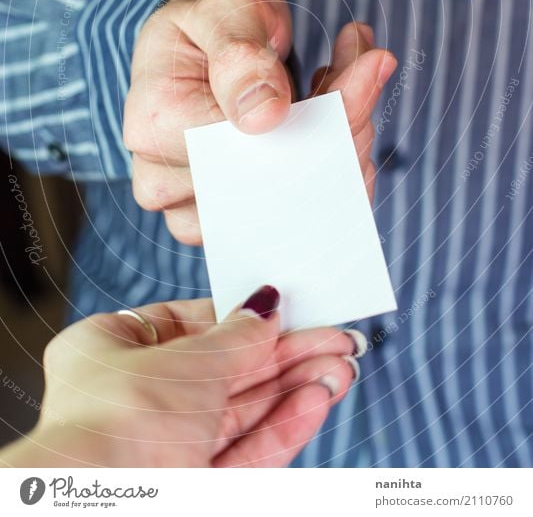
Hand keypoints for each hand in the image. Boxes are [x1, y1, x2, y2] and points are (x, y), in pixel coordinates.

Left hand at [2, 287, 364, 467]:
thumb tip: (264, 308)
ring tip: (340, 369)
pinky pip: (242, 453)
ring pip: (240, 413)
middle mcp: (131, 401)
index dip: (238, 317)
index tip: (281, 309)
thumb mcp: (188, 360)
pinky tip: (317, 401)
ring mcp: (161, 449)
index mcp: (109, 353)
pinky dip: (282, 427)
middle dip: (283, 356)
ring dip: (293, 389)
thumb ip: (236, 335)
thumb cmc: (118, 424)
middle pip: (223, 371)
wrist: (106, 507)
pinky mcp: (188, 488)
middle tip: (332, 339)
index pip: (184, 324)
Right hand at [124, 0, 395, 243]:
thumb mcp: (226, 7)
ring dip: (337, 154)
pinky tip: (335, 127)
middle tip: (362, 72)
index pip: (257, 141)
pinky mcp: (220, 217)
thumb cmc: (210, 15)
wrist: (199, 33)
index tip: (366, 67)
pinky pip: (290, 217)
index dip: (327, 112)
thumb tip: (265, 116)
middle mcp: (163, 176)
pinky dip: (328, 173)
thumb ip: (242, 55)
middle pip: (277, 185)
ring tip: (340, 94)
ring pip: (291, 208)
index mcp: (156, 121)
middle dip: (340, 133)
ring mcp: (188, 205)